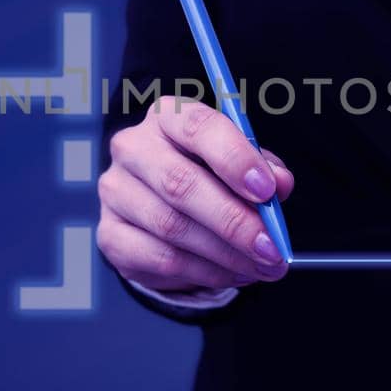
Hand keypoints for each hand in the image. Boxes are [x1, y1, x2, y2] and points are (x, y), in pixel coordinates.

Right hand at [97, 96, 294, 292]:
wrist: (162, 211)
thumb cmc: (209, 176)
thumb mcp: (242, 165)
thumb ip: (264, 170)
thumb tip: (280, 183)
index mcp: (168, 116)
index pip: (197, 127)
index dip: (234, 158)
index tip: (267, 190)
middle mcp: (133, 147)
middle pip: (180, 183)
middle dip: (233, 220)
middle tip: (271, 247)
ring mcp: (115, 191)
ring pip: (171, 227)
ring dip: (225, 253)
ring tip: (262, 266)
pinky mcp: (110, 233)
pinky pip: (161, 258)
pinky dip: (205, 272)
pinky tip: (234, 273)